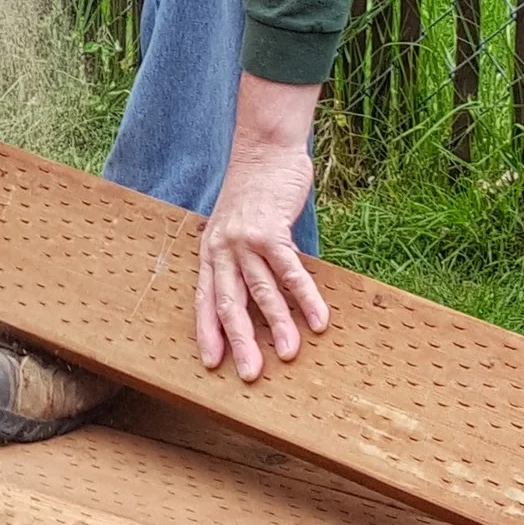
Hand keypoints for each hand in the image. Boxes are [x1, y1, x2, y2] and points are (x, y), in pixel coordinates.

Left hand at [196, 77, 329, 381]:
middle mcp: (222, 249)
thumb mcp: (238, 228)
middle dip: (241, 343)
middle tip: (251, 376)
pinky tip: (317, 319)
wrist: (265, 149)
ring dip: (278, 326)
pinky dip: (305, 297)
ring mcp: (245, 240)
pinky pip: (290, 271)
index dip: (209, 333)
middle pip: (230, 304)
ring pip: (262, 292)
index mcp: (211, 252)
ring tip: (291, 354)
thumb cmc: (256, 192)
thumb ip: (243, 260)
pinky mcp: (270, 230)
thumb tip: (262, 298)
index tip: (214, 364)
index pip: (206, 300)